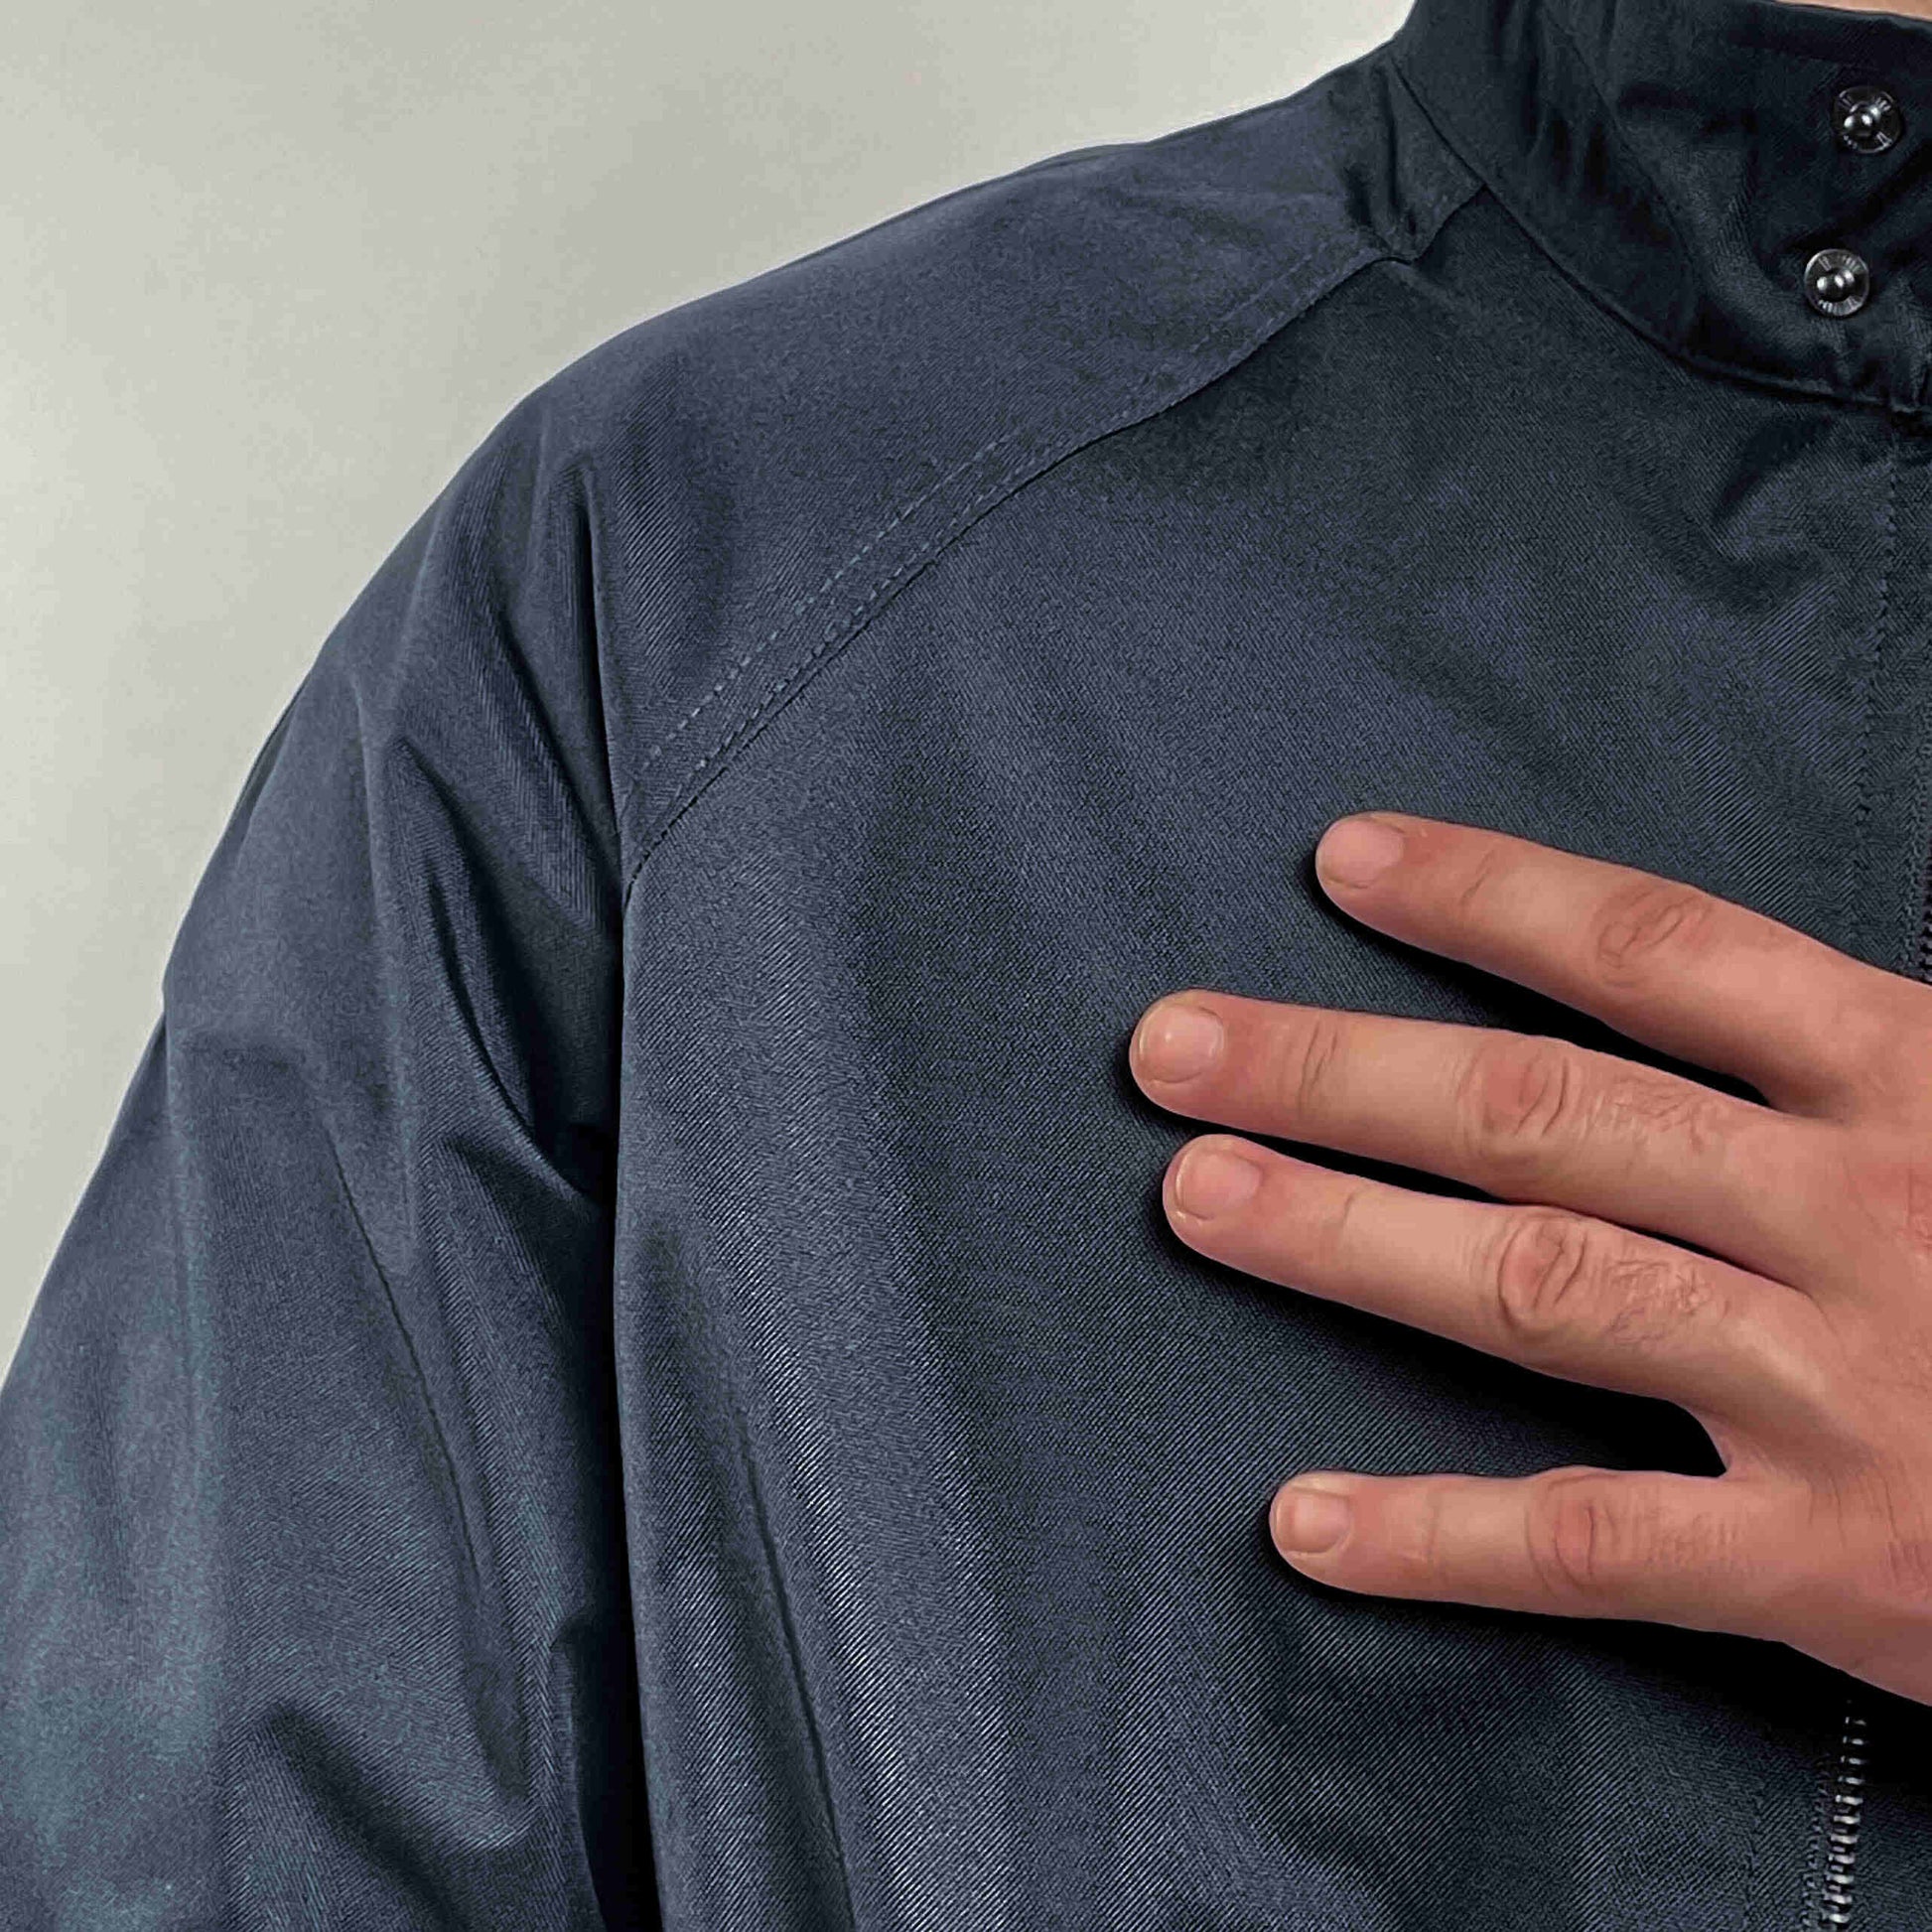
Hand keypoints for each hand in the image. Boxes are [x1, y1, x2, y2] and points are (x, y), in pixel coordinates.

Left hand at [1128, 810, 1931, 1705]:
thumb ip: (1845, 1053)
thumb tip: (1670, 984)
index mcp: (1914, 1075)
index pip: (1661, 952)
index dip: (1489, 895)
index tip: (1342, 861)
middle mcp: (1861, 1208)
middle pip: (1548, 1109)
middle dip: (1345, 1069)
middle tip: (1175, 1049)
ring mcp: (1841, 1386)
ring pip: (1545, 1289)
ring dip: (1350, 1241)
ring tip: (1196, 1202)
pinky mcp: (1837, 1565)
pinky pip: (1598, 1548)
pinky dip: (1441, 1541)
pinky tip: (1306, 1525)